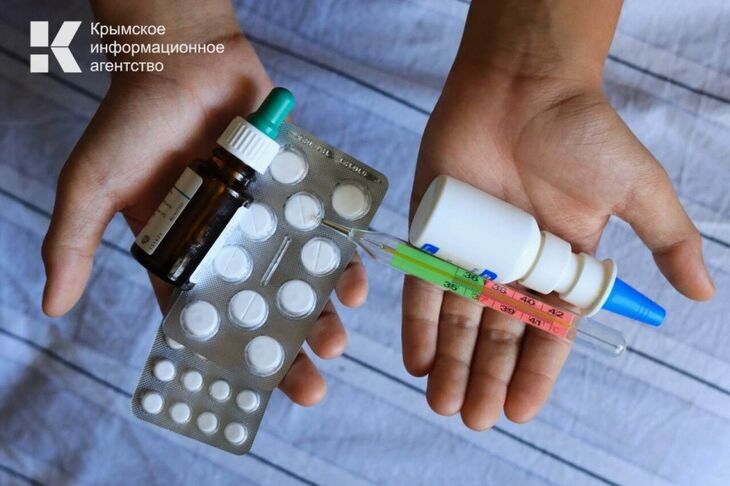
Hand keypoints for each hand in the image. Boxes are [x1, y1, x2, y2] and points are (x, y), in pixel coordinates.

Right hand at [41, 12, 365, 405]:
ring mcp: (264, 219)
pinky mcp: (294, 192)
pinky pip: (322, 231)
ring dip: (318, 313)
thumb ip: (73, 243)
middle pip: (261, 308)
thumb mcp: (94, 185)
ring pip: (296, 278)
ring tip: (336, 342)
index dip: (228, 356)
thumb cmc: (134, 123)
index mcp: (183, 254)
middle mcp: (228, 244)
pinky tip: (353, 286)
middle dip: (284, 348)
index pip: (207, 318)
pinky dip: (339, 259)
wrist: (183, 59)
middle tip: (310, 385)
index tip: (253, 392)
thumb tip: (50, 306)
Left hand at [403, 31, 714, 428]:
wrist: (524, 84)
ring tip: (442, 404)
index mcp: (560, 264)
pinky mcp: (434, 229)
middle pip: (498, 334)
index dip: (534, 373)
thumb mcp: (639, 190)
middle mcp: (513, 264)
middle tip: (474, 418)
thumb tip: (705, 293)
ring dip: (451, 363)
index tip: (520, 410)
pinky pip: (423, 284)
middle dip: (486, 377)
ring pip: (458, 318)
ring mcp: (471, 249)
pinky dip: (419, 322)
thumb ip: (670, 240)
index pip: (546, 333)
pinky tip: (417, 360)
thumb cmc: (582, 133)